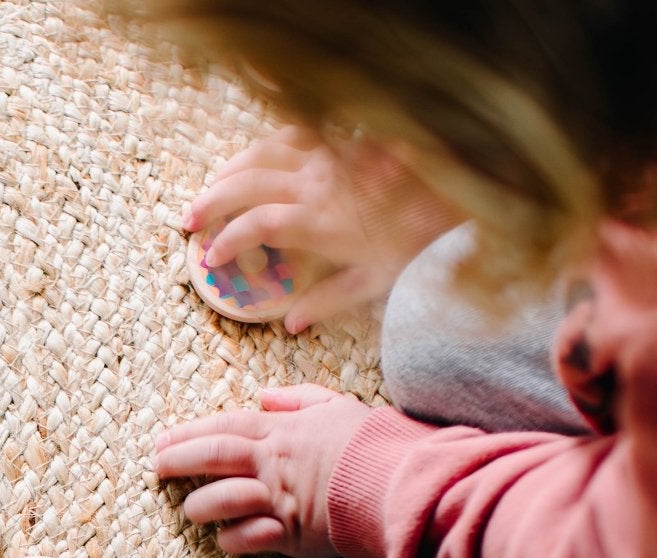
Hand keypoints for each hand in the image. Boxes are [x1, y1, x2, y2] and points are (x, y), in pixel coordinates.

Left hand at [152, 385, 373, 556]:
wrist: (402, 480)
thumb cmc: (374, 443)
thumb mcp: (339, 407)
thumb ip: (299, 399)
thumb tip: (265, 396)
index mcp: (282, 432)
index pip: (226, 426)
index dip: (189, 432)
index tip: (162, 439)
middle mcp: (274, 463)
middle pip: (213, 456)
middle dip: (179, 461)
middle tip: (156, 468)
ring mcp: (280, 497)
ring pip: (222, 499)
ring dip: (201, 506)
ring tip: (190, 511)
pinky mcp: (291, 531)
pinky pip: (248, 537)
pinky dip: (233, 539)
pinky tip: (225, 540)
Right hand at [184, 127, 458, 332]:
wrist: (466, 196)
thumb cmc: (422, 244)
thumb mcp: (377, 283)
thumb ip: (328, 300)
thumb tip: (290, 323)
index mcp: (320, 220)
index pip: (255, 224)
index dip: (226, 240)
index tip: (211, 258)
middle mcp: (319, 182)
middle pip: (246, 183)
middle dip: (211, 202)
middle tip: (189, 222)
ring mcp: (329, 156)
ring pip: (262, 153)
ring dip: (229, 171)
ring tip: (210, 190)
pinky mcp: (343, 141)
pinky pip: (291, 135)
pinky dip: (264, 148)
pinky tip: (254, 162)